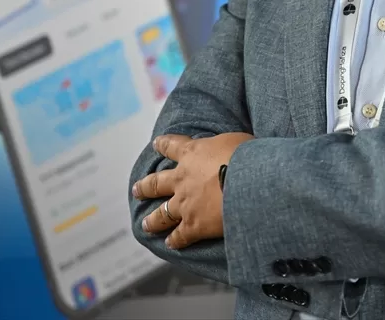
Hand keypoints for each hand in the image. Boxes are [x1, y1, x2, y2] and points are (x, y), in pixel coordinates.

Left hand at [131, 132, 253, 249]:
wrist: (248, 183)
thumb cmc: (247, 157)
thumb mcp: (235, 141)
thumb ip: (225, 146)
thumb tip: (230, 149)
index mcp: (192, 153)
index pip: (173, 146)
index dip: (164, 144)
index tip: (156, 144)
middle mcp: (182, 179)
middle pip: (157, 183)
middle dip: (145, 187)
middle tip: (136, 190)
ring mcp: (185, 204)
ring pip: (162, 214)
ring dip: (153, 220)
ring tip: (146, 224)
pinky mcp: (193, 225)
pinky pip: (180, 235)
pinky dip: (175, 240)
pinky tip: (171, 243)